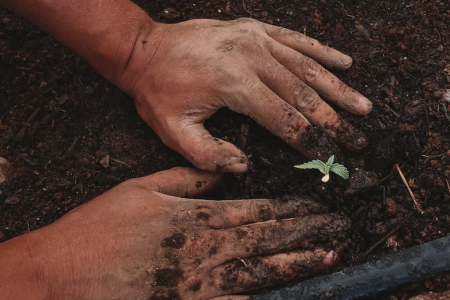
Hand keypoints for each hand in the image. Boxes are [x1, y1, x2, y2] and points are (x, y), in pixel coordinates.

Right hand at [0, 168, 349, 298]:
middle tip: (340, 229)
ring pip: (259, 272)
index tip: (316, 205)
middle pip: (266, 240)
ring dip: (296, 264)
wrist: (66, 270)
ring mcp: (198, 283)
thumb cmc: (101, 224)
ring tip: (329, 258)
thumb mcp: (143, 187)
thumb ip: (188, 179)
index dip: (290, 208)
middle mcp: (203, 250)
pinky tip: (287, 295)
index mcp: (195, 218)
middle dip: (306, 234)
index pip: (255, 211)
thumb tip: (224, 172)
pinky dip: (261, 299)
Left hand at [120, 18, 371, 171]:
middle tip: (359, 139)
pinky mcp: (254, 28)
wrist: (144, 49)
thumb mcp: (173, 131)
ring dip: (338, 88)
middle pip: (304, 94)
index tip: (332, 157)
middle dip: (333, 121)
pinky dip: (322, 52)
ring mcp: (255, 38)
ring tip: (363, 106)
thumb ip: (209, 155)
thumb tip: (245, 167)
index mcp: (234, 84)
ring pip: (307, 66)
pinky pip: (296, 40)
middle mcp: (252, 57)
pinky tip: (345, 62)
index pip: (284, 118)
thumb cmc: (158, 91)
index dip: (310, 140)